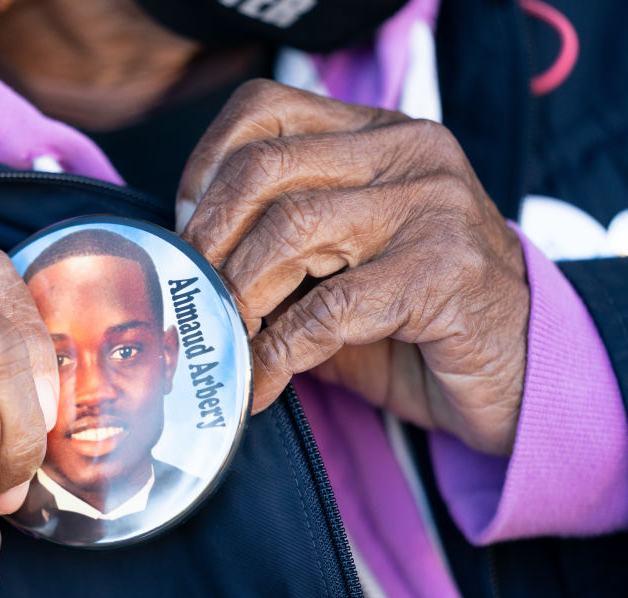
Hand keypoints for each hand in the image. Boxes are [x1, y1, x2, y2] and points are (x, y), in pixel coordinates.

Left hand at [177, 80, 527, 454]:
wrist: (518, 367)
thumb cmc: (415, 314)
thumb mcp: (341, 260)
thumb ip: (277, 243)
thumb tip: (188, 262)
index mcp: (377, 134)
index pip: (264, 110)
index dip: (204, 169)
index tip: (185, 231)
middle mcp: (408, 153)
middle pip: (265, 169)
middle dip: (210, 240)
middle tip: (193, 294)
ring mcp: (432, 207)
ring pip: (291, 229)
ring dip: (241, 296)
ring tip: (225, 340)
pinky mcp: (444, 271)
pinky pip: (330, 309)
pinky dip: (279, 353)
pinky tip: (262, 382)